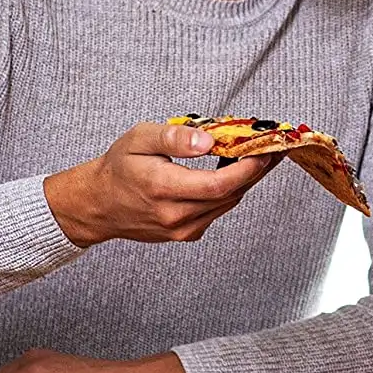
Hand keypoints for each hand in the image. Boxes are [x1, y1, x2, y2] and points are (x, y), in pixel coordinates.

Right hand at [43, 122, 280, 247]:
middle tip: (272, 148)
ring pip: (227, 204)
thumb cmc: (119, 168)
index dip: (247, 169)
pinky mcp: (186, 234)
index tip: (265, 151)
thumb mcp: (140, 139)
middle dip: (255, 171)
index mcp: (163, 189)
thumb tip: (208, 140)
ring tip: (257, 156)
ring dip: (245, 181)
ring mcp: (182, 229)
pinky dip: (229, 193)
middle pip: (230, 195)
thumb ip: (175, 137)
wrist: (99, 204)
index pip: (218, 184)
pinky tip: (233, 174)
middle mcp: (175, 215)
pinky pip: (217, 212)